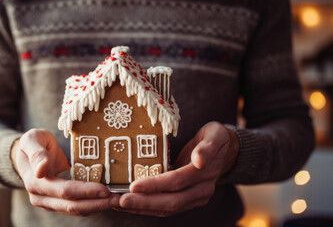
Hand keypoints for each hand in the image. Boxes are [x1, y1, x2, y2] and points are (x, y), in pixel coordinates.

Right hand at [12, 129, 119, 215]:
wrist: (27, 154)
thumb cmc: (32, 143)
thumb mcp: (31, 140)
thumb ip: (36, 153)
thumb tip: (41, 169)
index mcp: (36, 183)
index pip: (65, 191)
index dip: (86, 191)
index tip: (105, 189)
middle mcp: (42, 198)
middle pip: (73, 206)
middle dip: (98, 203)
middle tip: (119, 198)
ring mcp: (51, 202)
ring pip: (77, 210)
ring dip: (99, 207)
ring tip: (118, 200)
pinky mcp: (61, 202)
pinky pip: (79, 207)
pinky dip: (95, 204)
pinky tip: (109, 199)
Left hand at [117, 122, 238, 216]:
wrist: (227, 152)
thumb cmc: (216, 139)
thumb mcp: (215, 135)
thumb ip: (208, 147)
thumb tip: (199, 160)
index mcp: (205, 174)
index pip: (177, 182)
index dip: (155, 185)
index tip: (134, 185)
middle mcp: (201, 191)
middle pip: (170, 201)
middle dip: (144, 203)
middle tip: (120, 200)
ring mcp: (194, 199)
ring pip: (166, 209)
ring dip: (142, 208)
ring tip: (118, 204)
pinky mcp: (186, 201)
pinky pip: (166, 208)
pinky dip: (146, 208)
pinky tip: (129, 204)